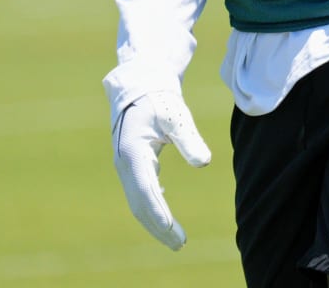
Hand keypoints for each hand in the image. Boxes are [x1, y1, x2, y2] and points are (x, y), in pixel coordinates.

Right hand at [111, 87, 211, 249]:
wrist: (141, 85)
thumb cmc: (159, 98)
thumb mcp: (176, 115)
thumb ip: (189, 138)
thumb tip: (204, 162)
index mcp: (133, 153)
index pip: (146, 192)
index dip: (159, 214)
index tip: (173, 231)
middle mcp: (125, 163)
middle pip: (140, 204)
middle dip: (158, 226)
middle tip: (180, 244)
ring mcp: (126, 165)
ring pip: (139, 202)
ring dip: (155, 221)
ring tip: (176, 239)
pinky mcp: (132, 164)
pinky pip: (140, 193)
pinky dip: (153, 207)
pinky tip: (166, 217)